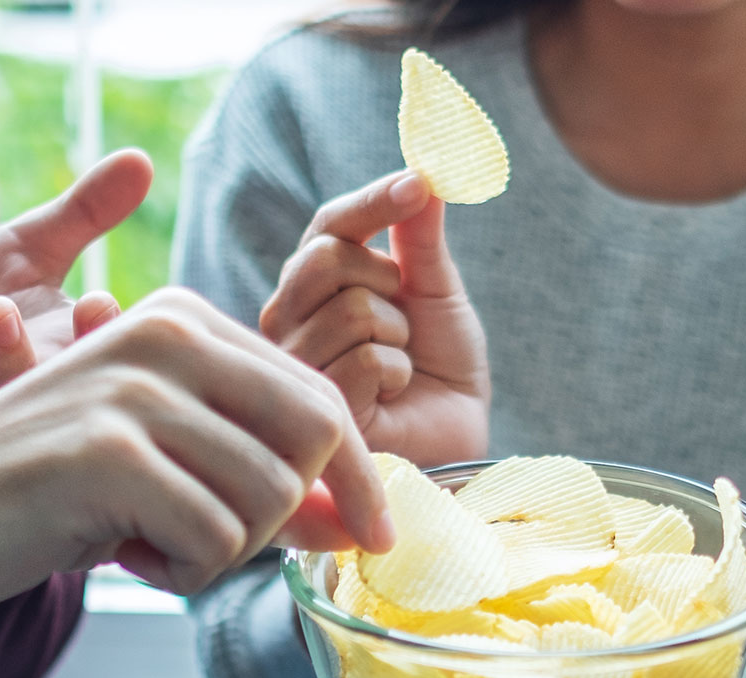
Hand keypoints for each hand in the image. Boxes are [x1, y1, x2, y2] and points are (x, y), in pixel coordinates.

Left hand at [0, 148, 154, 436]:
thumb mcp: (32, 251)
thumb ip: (85, 212)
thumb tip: (142, 157)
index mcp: (67, 365)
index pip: (105, 364)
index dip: (105, 341)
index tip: (100, 300)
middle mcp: (26, 406)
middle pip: (57, 399)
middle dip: (56, 353)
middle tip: (39, 306)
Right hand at [0, 289, 394, 650]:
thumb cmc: (48, 492)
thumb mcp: (168, 470)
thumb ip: (264, 484)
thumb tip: (362, 525)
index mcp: (186, 322)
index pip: (320, 396)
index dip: (358, 475)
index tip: (371, 535)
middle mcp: (167, 335)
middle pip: (316, 435)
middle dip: (295, 513)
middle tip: (224, 541)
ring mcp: (136, 388)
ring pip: (269, 496)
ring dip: (226, 550)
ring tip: (158, 542)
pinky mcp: (107, 452)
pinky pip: (212, 538)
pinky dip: (184, 571)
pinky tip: (128, 556)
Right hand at [261, 170, 490, 466]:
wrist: (456, 439)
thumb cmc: (440, 370)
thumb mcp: (436, 292)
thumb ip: (421, 237)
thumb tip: (427, 169)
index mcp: (314, 284)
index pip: (329, 226)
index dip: (373, 202)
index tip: (418, 185)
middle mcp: (290, 320)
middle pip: (327, 259)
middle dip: (387, 282)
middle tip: (405, 318)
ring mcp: (295, 364)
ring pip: (353, 311)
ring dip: (399, 338)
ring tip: (399, 367)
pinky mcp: (313, 407)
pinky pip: (365, 359)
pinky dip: (398, 373)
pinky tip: (392, 397)